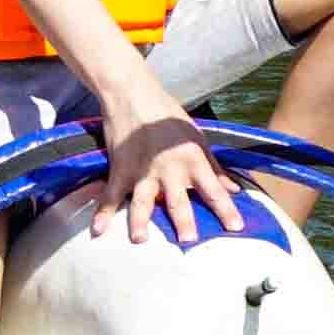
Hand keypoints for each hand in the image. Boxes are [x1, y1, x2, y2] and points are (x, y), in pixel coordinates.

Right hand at [95, 105, 247, 244]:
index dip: (226, 209)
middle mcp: (169, 167)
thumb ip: (214, 167)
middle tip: (189, 241)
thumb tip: (233, 189)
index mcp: (192, 159)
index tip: (236, 228)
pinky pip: (111, 194)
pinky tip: (98, 230)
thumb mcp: (197, 137)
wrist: (133, 94)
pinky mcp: (120, 169)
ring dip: (140, 221)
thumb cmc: (168, 116)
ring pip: (143, 200)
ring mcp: (142, 170)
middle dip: (183, 220)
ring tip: (140, 240)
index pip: (213, 188)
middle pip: (178, 199)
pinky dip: (103, 212)